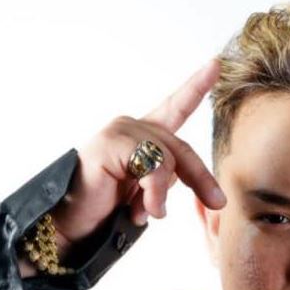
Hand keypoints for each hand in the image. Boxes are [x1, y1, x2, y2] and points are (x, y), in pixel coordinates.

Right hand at [51, 57, 226, 242]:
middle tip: (217, 203)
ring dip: (164, 192)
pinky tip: (142, 210)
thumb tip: (202, 189)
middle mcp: (132, 127)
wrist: (72, 225)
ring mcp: (120, 132)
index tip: (216, 64)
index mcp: (144, 136)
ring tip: (152, 213)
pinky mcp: (111, 143)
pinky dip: (154, 192)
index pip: (175, 107)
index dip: (196, 86)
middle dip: (202, 179)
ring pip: (169, 158)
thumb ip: (169, 179)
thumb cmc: (107, 210)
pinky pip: (152, 165)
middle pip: (182, 148)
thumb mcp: (148, 193)